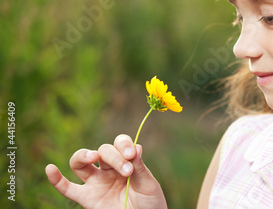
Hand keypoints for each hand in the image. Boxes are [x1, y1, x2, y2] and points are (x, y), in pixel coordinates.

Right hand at [45, 134, 167, 208]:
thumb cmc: (150, 202)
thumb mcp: (148, 184)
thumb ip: (140, 168)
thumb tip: (136, 147)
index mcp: (125, 161)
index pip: (119, 143)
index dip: (123, 145)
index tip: (132, 154)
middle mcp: (108, 169)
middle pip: (102, 151)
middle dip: (113, 156)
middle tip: (126, 170)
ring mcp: (96, 183)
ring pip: (80, 163)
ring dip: (83, 155)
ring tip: (92, 157)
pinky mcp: (87, 198)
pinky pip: (67, 188)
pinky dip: (56, 179)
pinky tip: (50, 169)